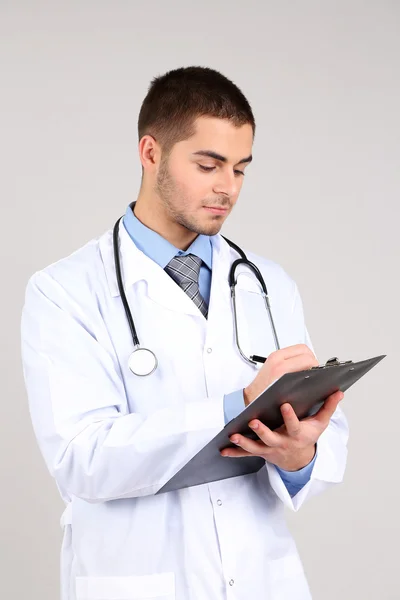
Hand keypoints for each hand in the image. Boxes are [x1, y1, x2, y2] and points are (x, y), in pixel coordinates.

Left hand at [220, 389, 343, 470]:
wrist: (299, 458)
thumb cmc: (307, 436)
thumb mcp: (320, 423)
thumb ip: (328, 406)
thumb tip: (338, 392)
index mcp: (297, 434)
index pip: (294, 425)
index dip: (289, 416)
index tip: (285, 404)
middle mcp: (282, 442)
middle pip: (271, 438)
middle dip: (262, 431)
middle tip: (253, 421)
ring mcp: (270, 449)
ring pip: (256, 447)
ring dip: (244, 442)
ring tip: (234, 434)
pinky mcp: (261, 452)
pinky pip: (246, 454)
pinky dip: (234, 452)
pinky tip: (223, 450)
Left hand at [244, 344, 318, 405]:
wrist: (250, 398)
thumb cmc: (265, 399)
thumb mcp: (287, 395)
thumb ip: (302, 385)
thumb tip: (315, 379)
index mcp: (281, 368)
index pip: (307, 358)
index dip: (316, 366)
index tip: (318, 373)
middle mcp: (277, 359)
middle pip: (304, 350)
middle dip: (312, 359)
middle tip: (314, 370)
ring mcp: (274, 356)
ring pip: (298, 349)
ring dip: (304, 358)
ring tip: (307, 369)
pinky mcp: (273, 357)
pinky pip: (291, 351)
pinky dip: (297, 357)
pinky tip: (298, 368)